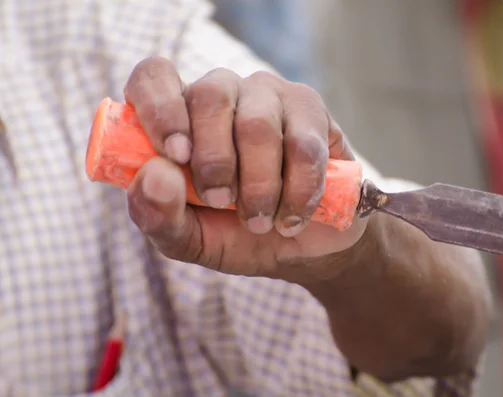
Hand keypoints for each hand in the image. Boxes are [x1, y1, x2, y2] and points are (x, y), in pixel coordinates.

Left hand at [124, 57, 368, 282]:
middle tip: (222, 202)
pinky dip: (296, 193)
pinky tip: (291, 219)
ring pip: (258, 125)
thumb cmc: (234, 234)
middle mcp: (222, 93)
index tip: (176, 157)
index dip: (159, 109)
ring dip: (259, 186)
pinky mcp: (311, 110)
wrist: (298, 248)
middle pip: (211, 96)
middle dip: (215, 161)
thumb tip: (155, 174)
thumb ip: (157, 215)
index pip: (154, 77)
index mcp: (179, 116)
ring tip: (259, 221)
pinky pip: (303, 146)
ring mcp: (269, 95)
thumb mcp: (188, 240)